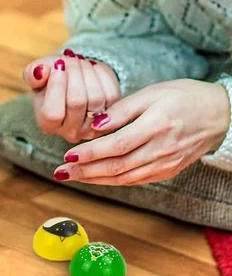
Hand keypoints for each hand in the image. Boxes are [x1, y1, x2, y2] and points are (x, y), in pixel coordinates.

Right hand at [23, 49, 120, 142]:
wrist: (75, 81)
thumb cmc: (52, 79)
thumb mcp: (38, 75)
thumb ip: (32, 74)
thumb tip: (40, 72)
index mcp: (47, 125)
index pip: (52, 113)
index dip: (56, 87)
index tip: (58, 65)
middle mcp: (70, 132)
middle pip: (77, 102)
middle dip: (74, 73)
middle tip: (69, 58)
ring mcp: (93, 127)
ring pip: (96, 98)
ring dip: (88, 72)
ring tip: (79, 61)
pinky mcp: (112, 116)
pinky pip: (110, 93)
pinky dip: (101, 75)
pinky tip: (91, 68)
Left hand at [52, 79, 229, 185]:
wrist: (220, 114)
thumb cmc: (183, 97)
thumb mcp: (152, 93)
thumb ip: (122, 109)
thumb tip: (95, 125)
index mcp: (156, 126)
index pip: (116, 145)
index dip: (90, 153)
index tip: (67, 155)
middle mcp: (161, 149)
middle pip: (117, 166)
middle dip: (84, 172)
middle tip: (60, 172)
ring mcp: (166, 163)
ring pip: (124, 178)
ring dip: (95, 180)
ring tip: (71, 177)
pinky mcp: (167, 171)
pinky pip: (135, 180)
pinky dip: (113, 181)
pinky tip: (95, 179)